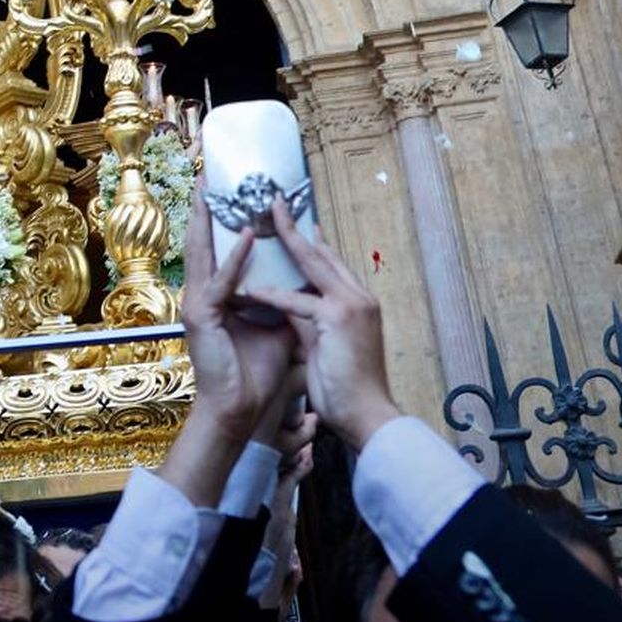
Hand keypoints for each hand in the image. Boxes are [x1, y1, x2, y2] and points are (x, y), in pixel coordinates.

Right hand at [158, 191, 291, 507]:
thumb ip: (286, 305)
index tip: (229, 198)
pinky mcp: (202, 317)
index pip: (221, 251)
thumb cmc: (257, 378)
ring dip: (206, 219)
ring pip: (203, 253)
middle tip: (205, 176)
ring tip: (208, 189)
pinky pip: (221, 280)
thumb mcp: (278, 331)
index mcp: (219, 298)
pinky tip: (244, 237)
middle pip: (204, 243)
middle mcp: (204, 295)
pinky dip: (234, 258)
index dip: (224, 223)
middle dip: (204, 209)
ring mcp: (199, 304)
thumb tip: (308, 285)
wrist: (241, 413)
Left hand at [241, 202, 399, 451]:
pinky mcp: (338, 318)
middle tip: (275, 204)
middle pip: (322, 253)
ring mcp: (350, 304)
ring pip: (312, 264)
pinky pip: (298, 301)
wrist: (369, 417)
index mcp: (359, 303)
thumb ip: (311, 322)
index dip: (311, 242)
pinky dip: (274, 294)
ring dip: (286, 241)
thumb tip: (293, 310)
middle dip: (296, 228)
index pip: (330, 263)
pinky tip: (253, 287)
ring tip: (264, 220)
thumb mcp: (328, 347)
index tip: (295, 222)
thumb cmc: (349, 390)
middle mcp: (358, 297)